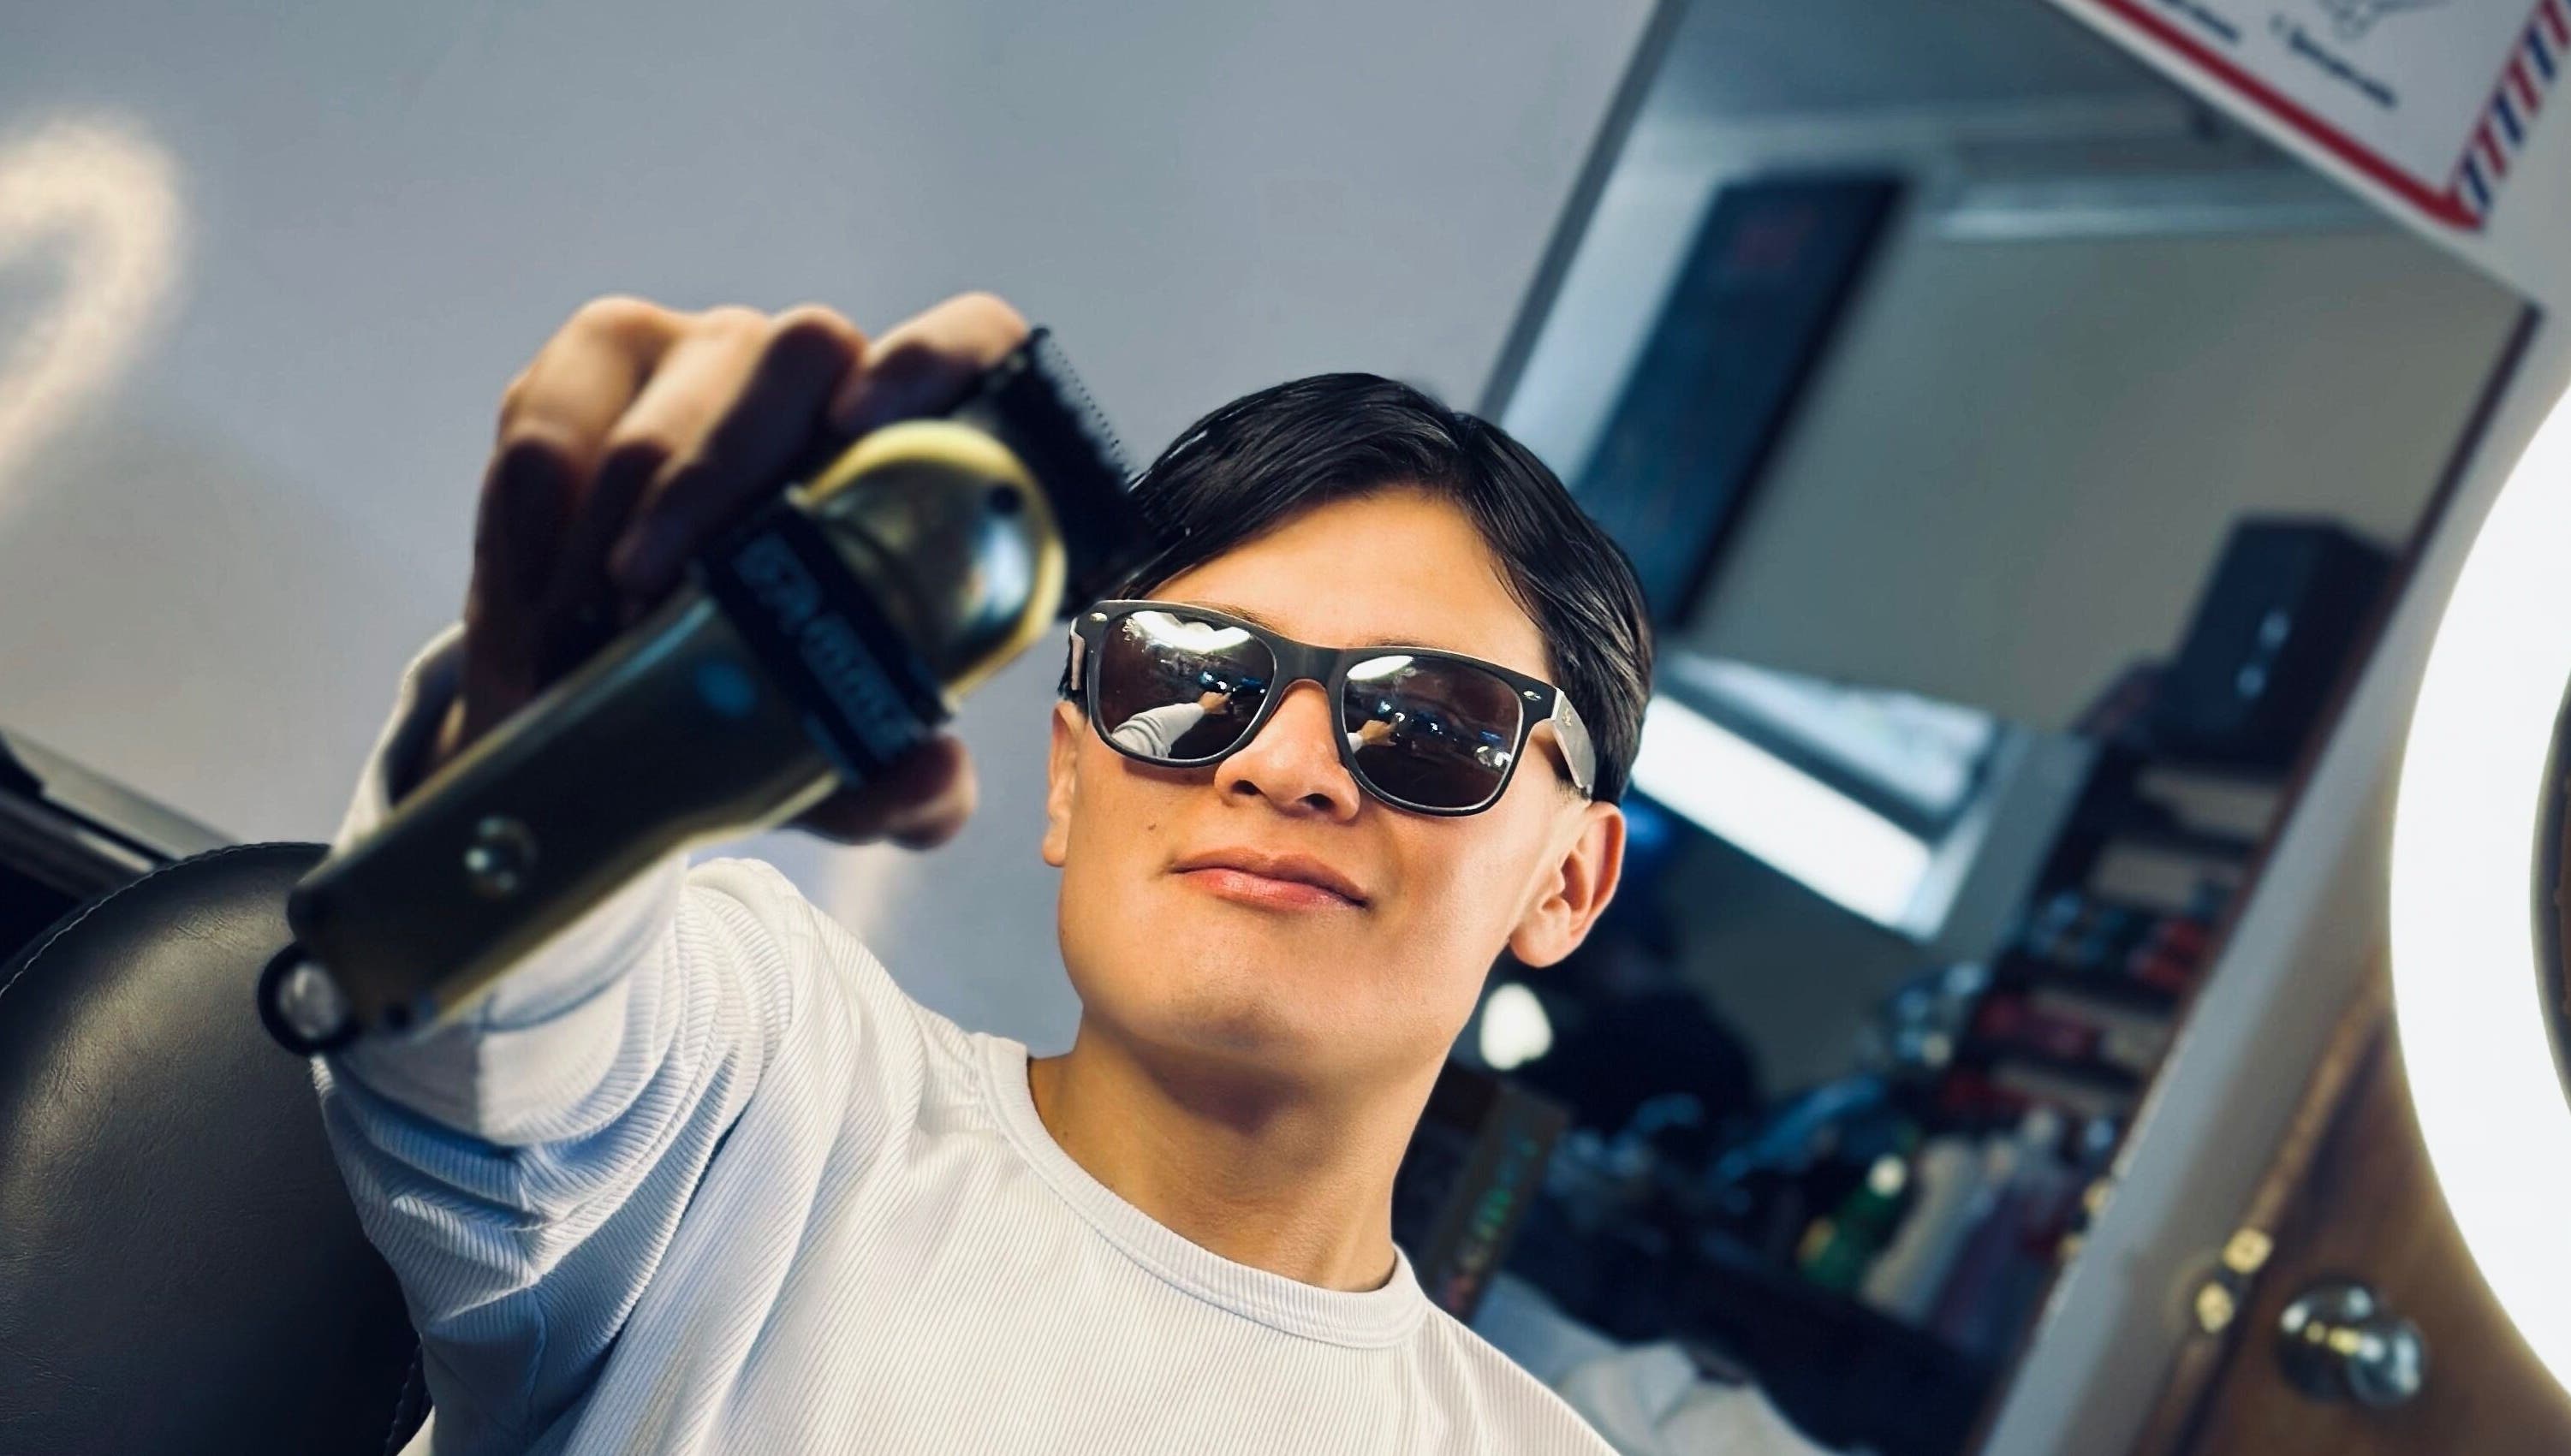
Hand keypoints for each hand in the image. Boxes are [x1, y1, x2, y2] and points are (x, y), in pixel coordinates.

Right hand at [425, 291, 1031, 847]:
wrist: (633, 702)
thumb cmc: (773, 694)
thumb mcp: (838, 757)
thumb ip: (901, 783)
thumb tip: (930, 776)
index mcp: (921, 455)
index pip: (973, 343)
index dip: (931, 359)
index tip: (865, 421)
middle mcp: (829, 382)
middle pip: (796, 362)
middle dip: (711, 488)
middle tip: (647, 608)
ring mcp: (711, 356)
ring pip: (657, 417)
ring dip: (601, 548)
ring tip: (578, 655)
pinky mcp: (598, 361)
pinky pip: (548, 435)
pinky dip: (525, 550)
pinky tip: (530, 633)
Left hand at [1196, 689, 1229, 713]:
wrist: (1202, 707)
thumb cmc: (1211, 710)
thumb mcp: (1218, 712)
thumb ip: (1223, 711)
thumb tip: (1226, 711)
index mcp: (1222, 699)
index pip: (1227, 695)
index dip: (1228, 695)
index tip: (1229, 694)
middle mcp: (1218, 695)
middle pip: (1220, 694)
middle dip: (1220, 697)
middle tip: (1218, 701)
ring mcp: (1212, 693)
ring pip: (1215, 694)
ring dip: (1214, 696)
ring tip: (1212, 701)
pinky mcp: (1207, 692)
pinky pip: (1210, 693)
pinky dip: (1209, 695)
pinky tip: (1208, 699)